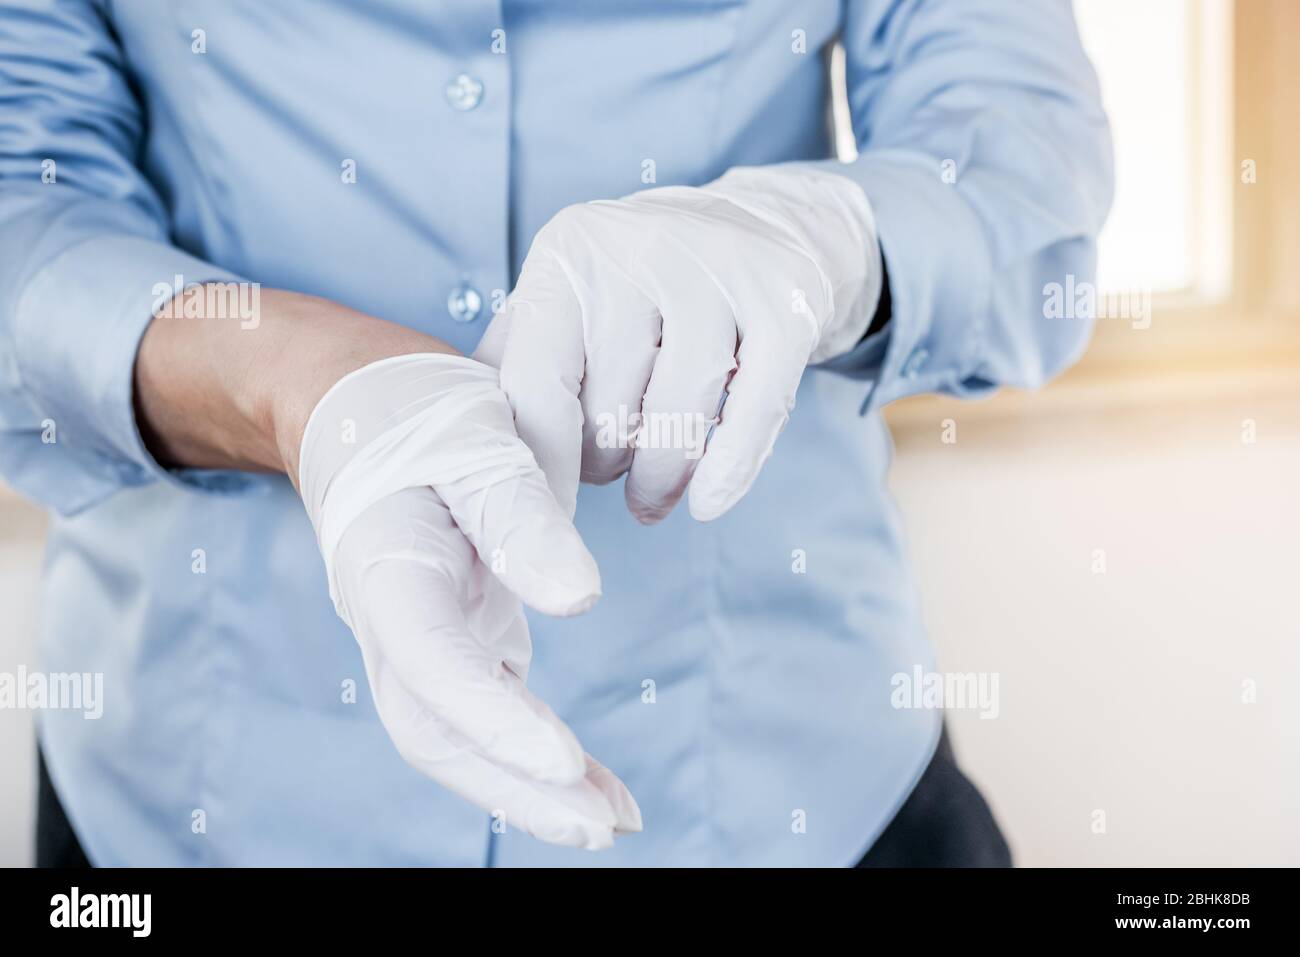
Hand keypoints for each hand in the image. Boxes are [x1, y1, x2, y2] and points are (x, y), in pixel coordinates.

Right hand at [135, 291, 639, 847]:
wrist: (361, 409)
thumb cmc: (417, 415)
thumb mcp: (476, 440)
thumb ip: (520, 515)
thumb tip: (581, 597)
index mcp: (387, 569)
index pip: (432, 664)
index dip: (493, 720)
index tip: (566, 761)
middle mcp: (390, 622)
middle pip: (436, 731)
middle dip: (513, 788)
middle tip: (603, 827)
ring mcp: (417, 639)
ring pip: (457, 736)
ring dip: (528, 787)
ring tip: (615, 819)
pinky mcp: (451, 638)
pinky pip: (486, 712)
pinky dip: (534, 751)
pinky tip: (590, 780)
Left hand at [475, 165, 881, 521]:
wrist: (766, 227)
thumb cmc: (644, 284)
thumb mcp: (570, 298)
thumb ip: (515, 359)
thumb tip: (460, 440)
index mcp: (569, 254)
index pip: (537, 385)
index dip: (539, 470)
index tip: (539, 526)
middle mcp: (638, 250)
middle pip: (608, 411)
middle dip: (604, 465)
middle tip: (611, 474)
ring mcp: (718, 271)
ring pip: (677, 417)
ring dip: (659, 480)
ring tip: (649, 500)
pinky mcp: (785, 301)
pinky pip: (753, 412)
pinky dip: (729, 471)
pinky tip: (707, 502)